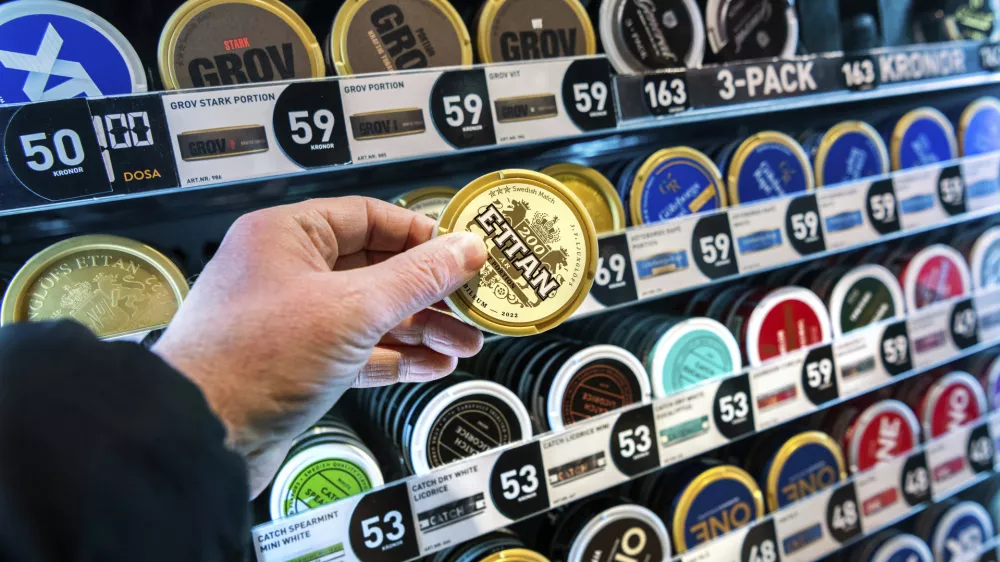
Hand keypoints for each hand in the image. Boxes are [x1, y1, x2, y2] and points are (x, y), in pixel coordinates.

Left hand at [153, 196, 486, 496]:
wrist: (201, 438)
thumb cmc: (256, 359)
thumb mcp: (352, 309)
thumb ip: (416, 278)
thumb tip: (466, 250)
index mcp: (288, 236)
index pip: (368, 217)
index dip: (420, 235)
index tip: (462, 254)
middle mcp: (288, 271)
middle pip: (374, 269)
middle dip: (428, 292)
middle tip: (472, 306)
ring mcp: (291, 320)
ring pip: (369, 314)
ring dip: (419, 329)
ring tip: (465, 344)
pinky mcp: (296, 364)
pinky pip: (356, 350)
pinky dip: (394, 358)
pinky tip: (432, 366)